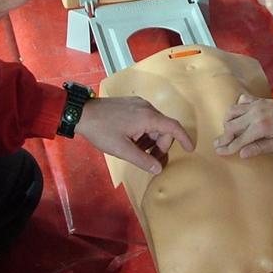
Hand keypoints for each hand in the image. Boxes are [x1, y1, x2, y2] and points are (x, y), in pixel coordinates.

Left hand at [76, 96, 193, 173]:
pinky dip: (144, 132)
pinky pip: (145, 119)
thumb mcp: (122, 149)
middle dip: (160, 145)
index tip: (190, 149)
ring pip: (154, 124)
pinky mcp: (130, 104)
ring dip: (151, 140)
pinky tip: (132, 141)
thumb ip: (143, 160)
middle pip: (163, 128)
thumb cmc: (102, 131)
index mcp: (148, 117)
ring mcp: (138, 104)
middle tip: (150, 160)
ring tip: (137, 151)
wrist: (81, 113)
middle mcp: (146, 107)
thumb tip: (158, 169)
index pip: (173, 127)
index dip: (184, 138)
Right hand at [214, 93, 272, 157]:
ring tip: (226, 131)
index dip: (228, 147)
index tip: (219, 152)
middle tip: (217, 144)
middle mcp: (253, 114)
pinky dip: (236, 108)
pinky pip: (240, 101)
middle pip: (230, 125)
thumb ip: (259, 148)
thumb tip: (242, 154)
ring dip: (227, 122)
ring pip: (232, 111)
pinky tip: (238, 115)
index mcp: (260, 128)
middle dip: (223, 136)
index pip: (238, 140)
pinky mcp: (257, 99)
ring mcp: (254, 105)